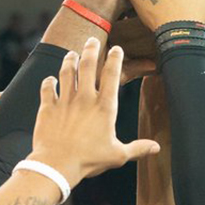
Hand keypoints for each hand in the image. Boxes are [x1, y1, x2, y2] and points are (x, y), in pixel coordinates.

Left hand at [28, 38, 159, 186]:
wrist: (57, 164)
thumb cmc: (89, 160)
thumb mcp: (117, 155)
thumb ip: (137, 148)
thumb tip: (157, 148)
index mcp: (104, 107)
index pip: (112, 75)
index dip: (115, 59)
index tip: (117, 49)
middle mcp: (85, 98)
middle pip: (87, 65)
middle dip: (91, 49)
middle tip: (93, 39)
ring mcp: (65, 101)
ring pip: (67, 72)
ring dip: (69, 60)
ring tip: (71, 53)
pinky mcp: (48, 107)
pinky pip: (47, 88)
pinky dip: (48, 82)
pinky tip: (50, 79)